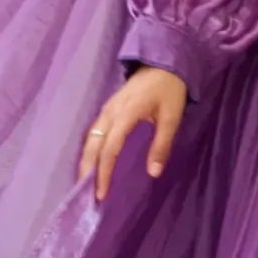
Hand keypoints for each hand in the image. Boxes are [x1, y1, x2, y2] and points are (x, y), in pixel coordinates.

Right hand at [77, 66, 187, 202]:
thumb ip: (162, 145)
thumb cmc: (170, 90)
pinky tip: (91, 162)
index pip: (110, 148)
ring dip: (86, 161)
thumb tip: (153, 173)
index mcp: (126, 114)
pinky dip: (90, 149)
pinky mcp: (108, 109)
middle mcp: (110, 112)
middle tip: (87, 194)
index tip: (102, 193)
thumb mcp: (172, 118)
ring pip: (90, 138)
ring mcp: (107, 109)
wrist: (164, 62)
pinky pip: (93, 132)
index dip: (104, 172)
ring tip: (85, 183)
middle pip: (92, 145)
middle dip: (88, 170)